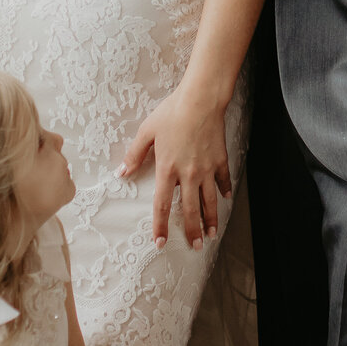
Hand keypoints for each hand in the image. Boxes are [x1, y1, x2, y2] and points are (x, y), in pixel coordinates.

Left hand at [121, 86, 230, 251]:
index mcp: (168, 169)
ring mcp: (207, 168)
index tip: (161, 242)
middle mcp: (189, 174)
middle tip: (195, 246)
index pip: (162, 205)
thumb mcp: (147, 131)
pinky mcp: (220, 159)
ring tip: (211, 234)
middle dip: (192, 231)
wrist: (201, 99)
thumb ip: (134, 154)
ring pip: (209, 201)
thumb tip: (121, 173)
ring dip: (210, 219)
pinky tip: (225, 199)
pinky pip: (223, 179)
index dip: (161, 225)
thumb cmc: (172, 112)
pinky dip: (224, 190)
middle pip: (190, 209)